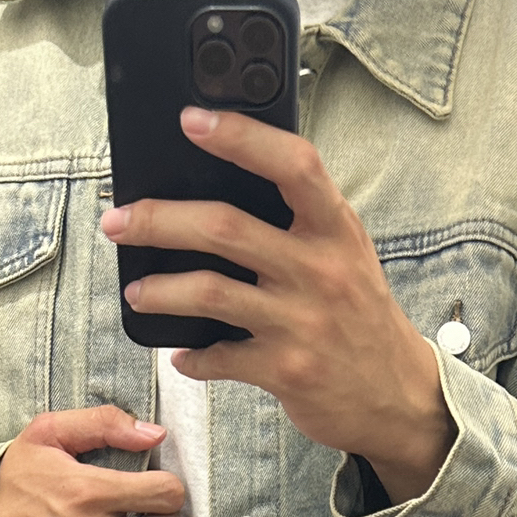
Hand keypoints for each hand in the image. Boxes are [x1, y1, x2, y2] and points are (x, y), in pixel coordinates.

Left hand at [103, 107, 455, 504]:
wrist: (397, 395)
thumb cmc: (359, 315)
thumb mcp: (345, 253)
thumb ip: (301, 221)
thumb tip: (222, 191)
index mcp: (335, 228)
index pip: (292, 165)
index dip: (241, 136)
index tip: (191, 120)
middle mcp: (319, 269)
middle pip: (225, 228)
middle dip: (160, 221)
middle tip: (119, 220)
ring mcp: (301, 322)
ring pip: (210, 292)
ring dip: (160, 291)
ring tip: (136, 291)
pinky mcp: (285, 370)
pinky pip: (220, 357)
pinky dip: (192, 357)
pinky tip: (181, 353)